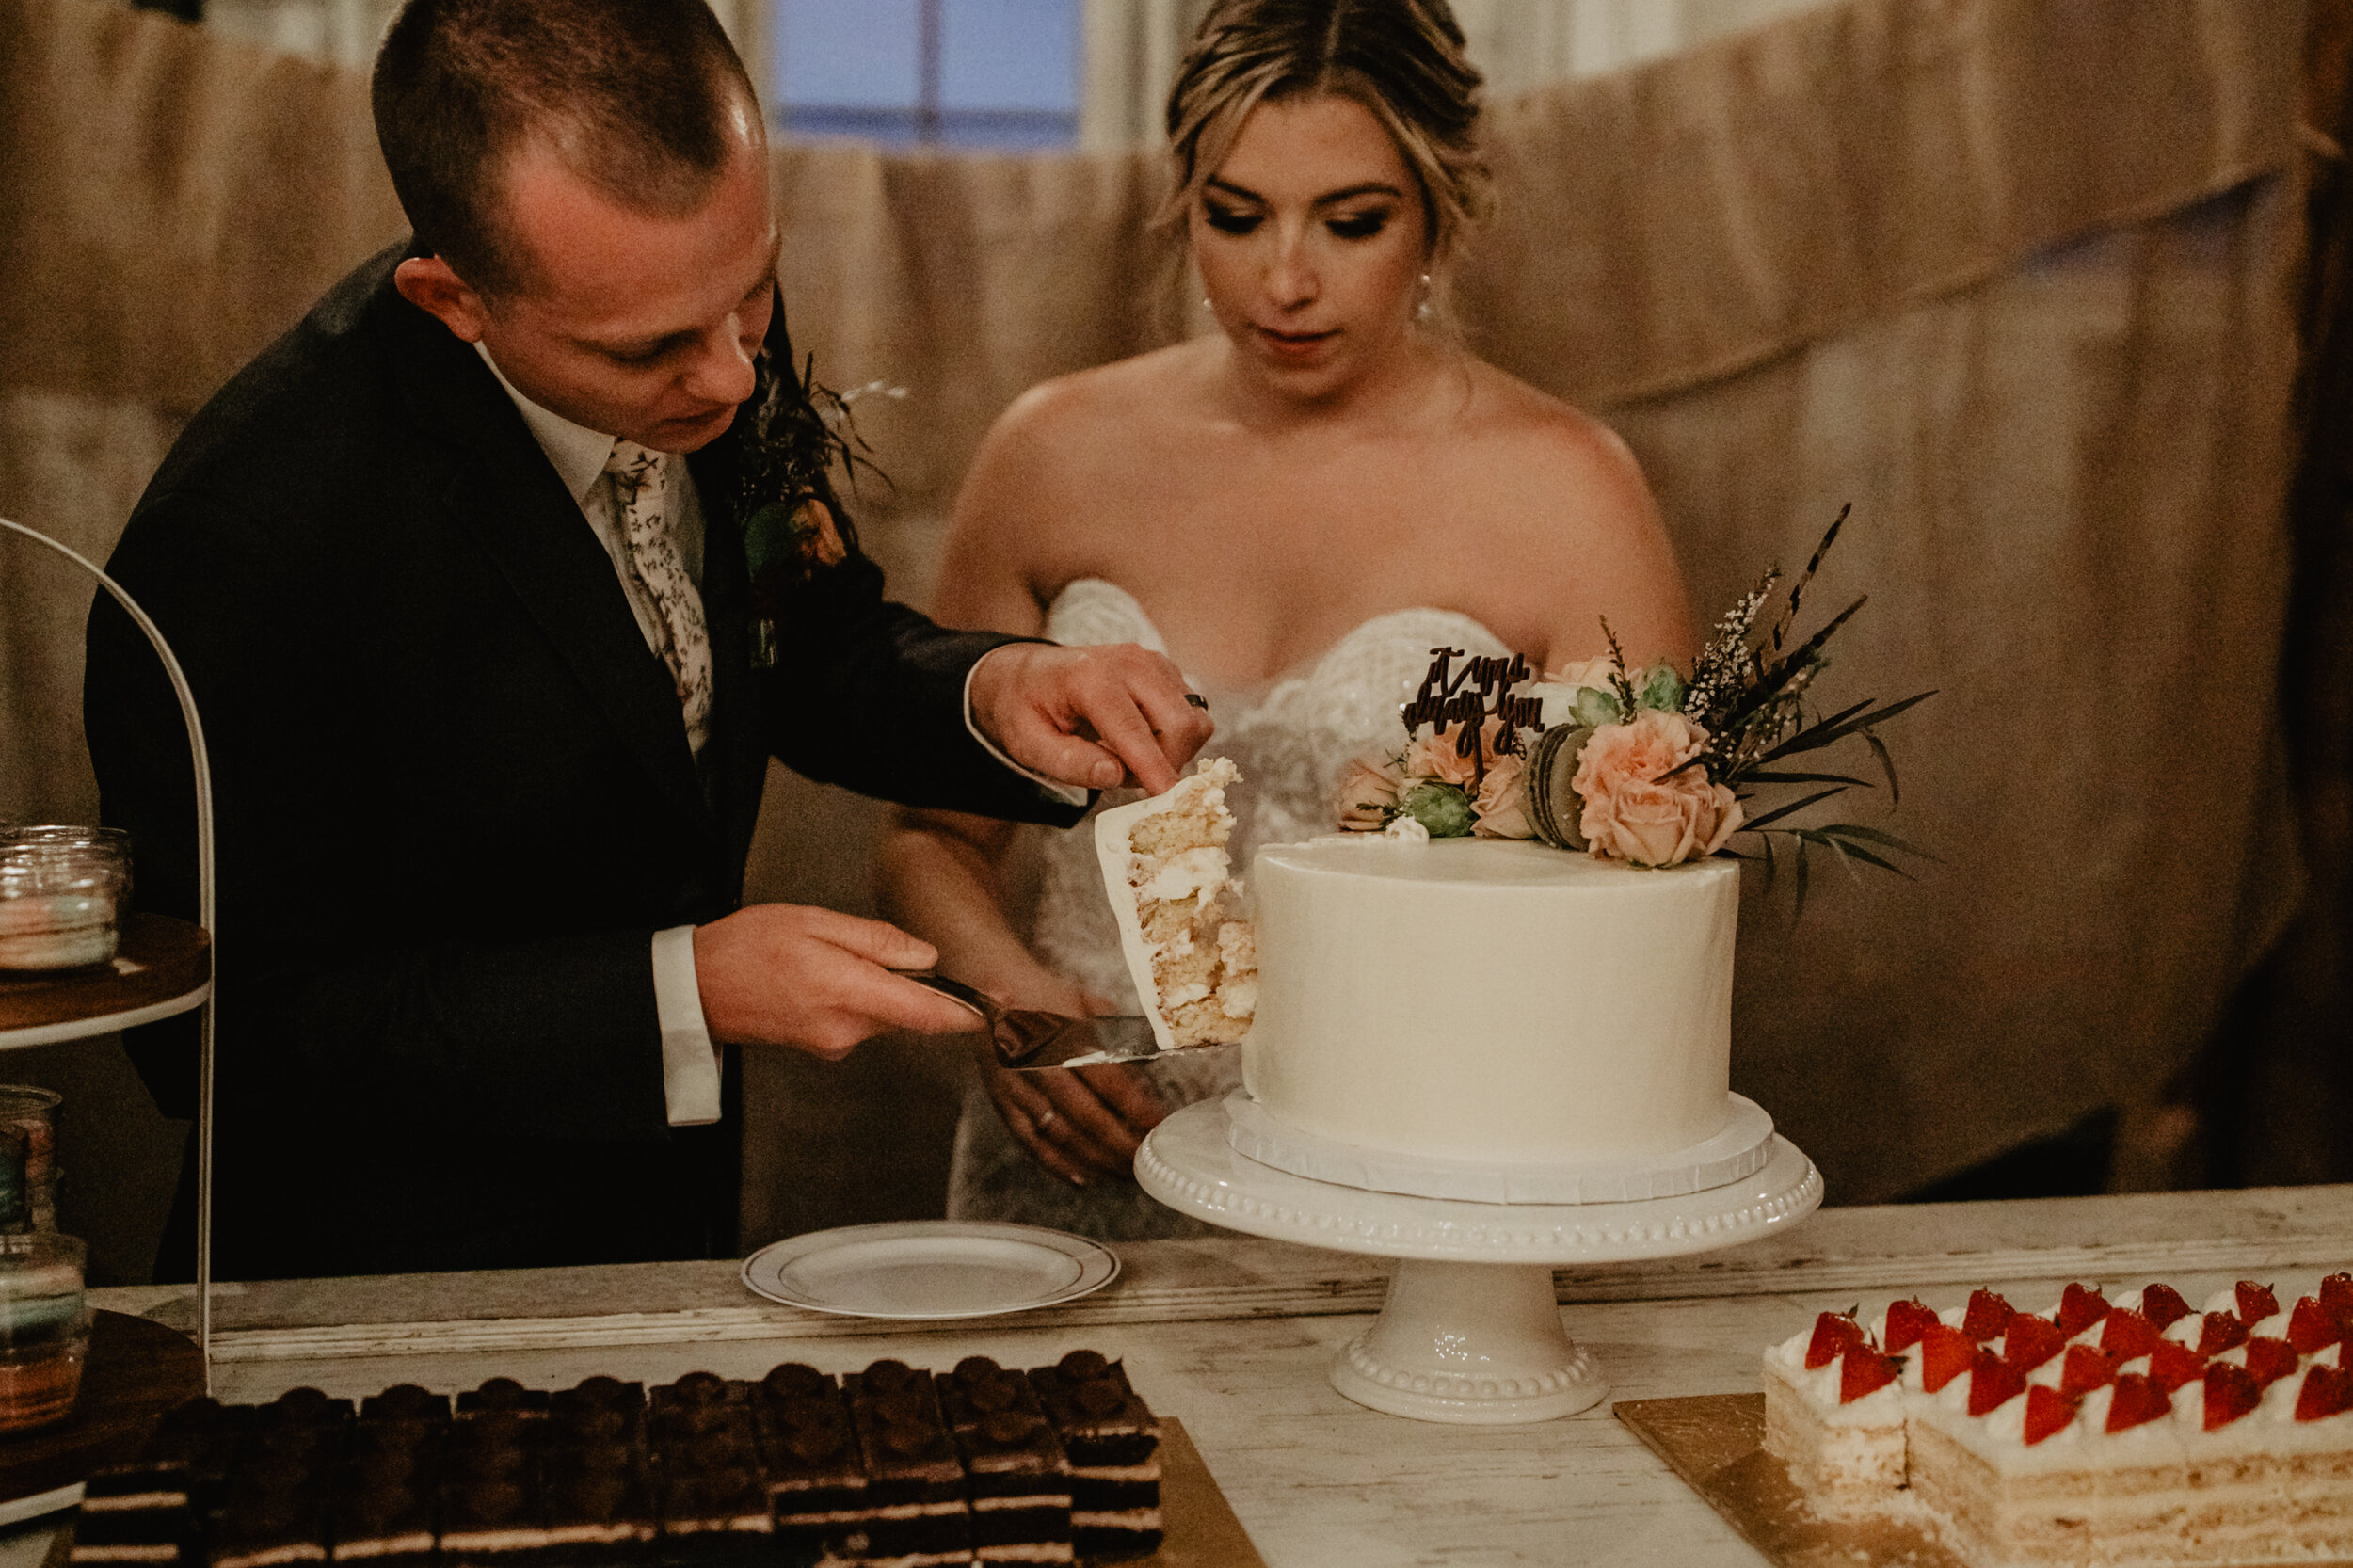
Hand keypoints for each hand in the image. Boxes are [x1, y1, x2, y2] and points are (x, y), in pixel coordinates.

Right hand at [693, 904, 982, 1057]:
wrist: (694, 991)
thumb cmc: (747, 947)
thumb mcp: (813, 923)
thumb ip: (876, 941)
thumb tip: (926, 956)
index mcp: (850, 994)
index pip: (928, 1012)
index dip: (970, 1009)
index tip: (1003, 1004)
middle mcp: (848, 1030)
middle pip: (909, 1008)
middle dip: (911, 980)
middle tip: (867, 945)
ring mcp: (835, 1043)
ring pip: (885, 1012)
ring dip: (879, 985)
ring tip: (828, 953)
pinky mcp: (824, 1047)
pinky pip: (861, 1018)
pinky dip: (858, 995)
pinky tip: (820, 973)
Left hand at [968, 642, 1212, 794]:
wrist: (1029, 675)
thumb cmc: (1027, 711)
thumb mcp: (1029, 745)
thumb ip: (1069, 762)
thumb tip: (1114, 774)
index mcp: (1089, 678)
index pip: (1133, 729)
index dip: (1154, 767)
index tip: (1169, 799)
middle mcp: (1130, 663)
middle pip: (1180, 722)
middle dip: (1167, 763)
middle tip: (1129, 778)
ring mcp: (1153, 663)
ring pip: (1194, 720)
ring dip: (1172, 752)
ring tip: (1129, 757)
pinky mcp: (1166, 671)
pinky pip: (1192, 714)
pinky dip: (1174, 738)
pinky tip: (1141, 740)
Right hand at [974, 975, 1168, 1185]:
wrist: (988, 985)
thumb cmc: (1042, 993)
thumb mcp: (1086, 1001)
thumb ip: (1116, 1034)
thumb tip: (1148, 1065)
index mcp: (1066, 1037)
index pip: (1111, 1084)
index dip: (1138, 1110)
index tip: (1160, 1125)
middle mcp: (1040, 1066)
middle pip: (1088, 1118)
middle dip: (1121, 1145)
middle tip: (1146, 1159)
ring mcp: (1018, 1088)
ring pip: (1061, 1136)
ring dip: (1096, 1160)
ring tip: (1123, 1173)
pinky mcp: (1001, 1101)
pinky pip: (1030, 1142)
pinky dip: (1056, 1164)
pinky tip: (1082, 1177)